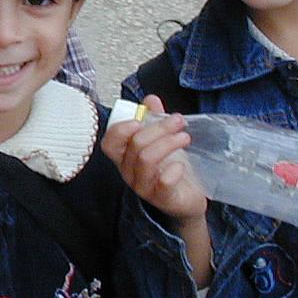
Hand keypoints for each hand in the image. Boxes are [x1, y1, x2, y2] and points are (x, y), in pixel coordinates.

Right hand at [102, 96, 207, 224]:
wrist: (188, 198)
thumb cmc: (171, 168)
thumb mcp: (162, 140)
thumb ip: (155, 119)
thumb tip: (150, 99)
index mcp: (125, 156)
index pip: (109, 143)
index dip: (120, 130)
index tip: (138, 119)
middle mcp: (129, 172)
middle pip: (135, 145)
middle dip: (159, 128)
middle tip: (178, 121)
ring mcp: (143, 186)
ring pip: (146, 159)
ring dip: (168, 143)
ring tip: (184, 137)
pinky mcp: (161, 198)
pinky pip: (162, 182)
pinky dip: (173, 170)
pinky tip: (181, 165)